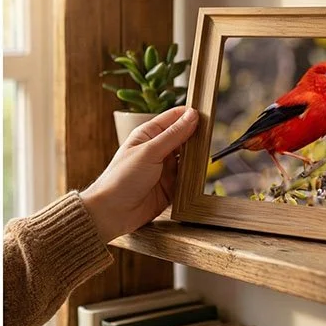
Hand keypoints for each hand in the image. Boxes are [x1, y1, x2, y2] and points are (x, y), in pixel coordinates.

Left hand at [80, 107, 198, 243]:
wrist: (113, 212)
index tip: (208, 113)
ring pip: (188, 158)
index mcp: (148, 134)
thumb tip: (192, 115)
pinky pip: (188, 178)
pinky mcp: (170, 187)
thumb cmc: (122, 177)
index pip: (173, 118)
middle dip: (197, 137)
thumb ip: (173, 135)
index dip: (190, 114)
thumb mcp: (150, 152)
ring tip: (209, 156)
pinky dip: (195, 177)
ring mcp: (164, 168)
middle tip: (213, 136)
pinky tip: (203, 175)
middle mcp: (157, 149)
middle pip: (184, 137)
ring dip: (197, 158)